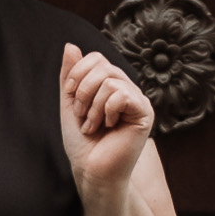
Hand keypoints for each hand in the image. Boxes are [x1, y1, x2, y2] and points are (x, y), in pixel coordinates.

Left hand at [60, 43, 158, 203]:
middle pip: (102, 65)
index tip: (70, 96)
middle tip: (82, 115)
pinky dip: (107, 110)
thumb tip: (70, 45)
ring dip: (93, 106)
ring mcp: (138, 101)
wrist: (91, 170)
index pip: (96, 58)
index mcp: (111, 86)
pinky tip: (109, 126)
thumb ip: (71, 76)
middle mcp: (127, 89)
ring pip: (110, 81)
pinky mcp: (144, 113)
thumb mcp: (70, 103)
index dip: (78, 73)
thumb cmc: (82, 143)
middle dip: (83, 90)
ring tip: (93, 126)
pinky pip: (122, 94)